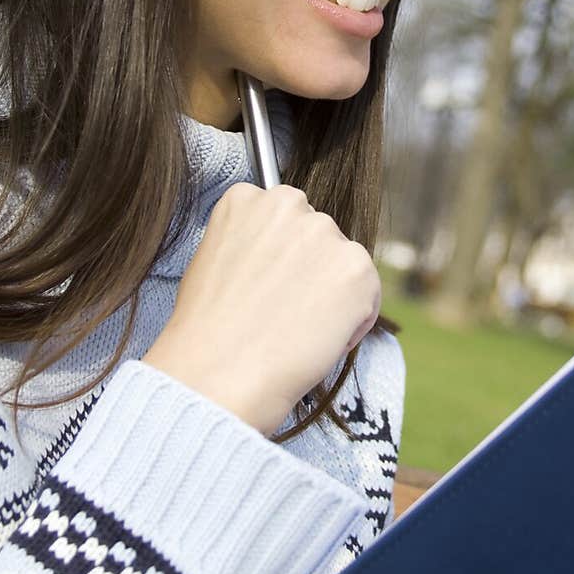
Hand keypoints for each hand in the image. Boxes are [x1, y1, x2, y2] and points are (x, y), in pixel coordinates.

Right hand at [143, 182, 381, 435]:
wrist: (219, 374)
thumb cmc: (206, 330)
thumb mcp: (212, 260)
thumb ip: (249, 240)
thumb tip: (279, 253)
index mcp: (247, 198)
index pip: (284, 215)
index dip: (280, 255)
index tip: (270, 283)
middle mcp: (289, 204)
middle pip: (316, 234)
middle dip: (309, 267)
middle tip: (285, 310)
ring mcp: (326, 234)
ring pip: (343, 262)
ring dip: (332, 292)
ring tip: (297, 329)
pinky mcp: (357, 268)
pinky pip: (367, 293)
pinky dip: (353, 319)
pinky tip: (319, 339)